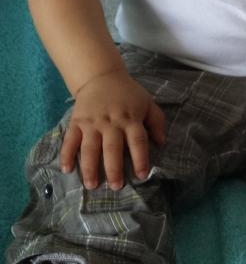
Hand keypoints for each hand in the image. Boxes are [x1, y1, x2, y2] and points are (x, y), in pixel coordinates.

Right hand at [60, 70, 165, 190]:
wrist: (101, 76)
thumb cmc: (127, 94)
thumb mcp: (147, 103)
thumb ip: (157, 121)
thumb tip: (161, 143)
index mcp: (130, 119)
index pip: (137, 140)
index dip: (140, 158)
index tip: (141, 175)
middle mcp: (111, 122)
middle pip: (112, 147)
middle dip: (114, 168)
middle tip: (116, 186)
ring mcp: (92, 123)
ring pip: (90, 147)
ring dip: (90, 167)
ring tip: (91, 185)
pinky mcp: (76, 122)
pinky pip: (70, 140)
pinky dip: (66, 154)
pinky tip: (66, 169)